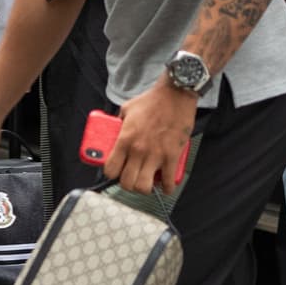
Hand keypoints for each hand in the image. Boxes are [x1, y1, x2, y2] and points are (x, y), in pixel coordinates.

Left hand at [102, 77, 196, 195]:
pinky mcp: (172, 156)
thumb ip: (119, 122)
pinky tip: (165, 188)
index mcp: (124, 139)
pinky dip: (166, 189)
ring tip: (148, 182)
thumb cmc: (152, 100)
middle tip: (133, 178)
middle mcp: (138, 150)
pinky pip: (168, 181)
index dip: (112, 174)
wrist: (175, 95)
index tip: (117, 171)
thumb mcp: (127, 109)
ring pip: (144, 187)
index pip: (110, 169)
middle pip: (127, 183)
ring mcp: (156, 155)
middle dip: (128, 184)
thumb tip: (114, 129)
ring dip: (145, 188)